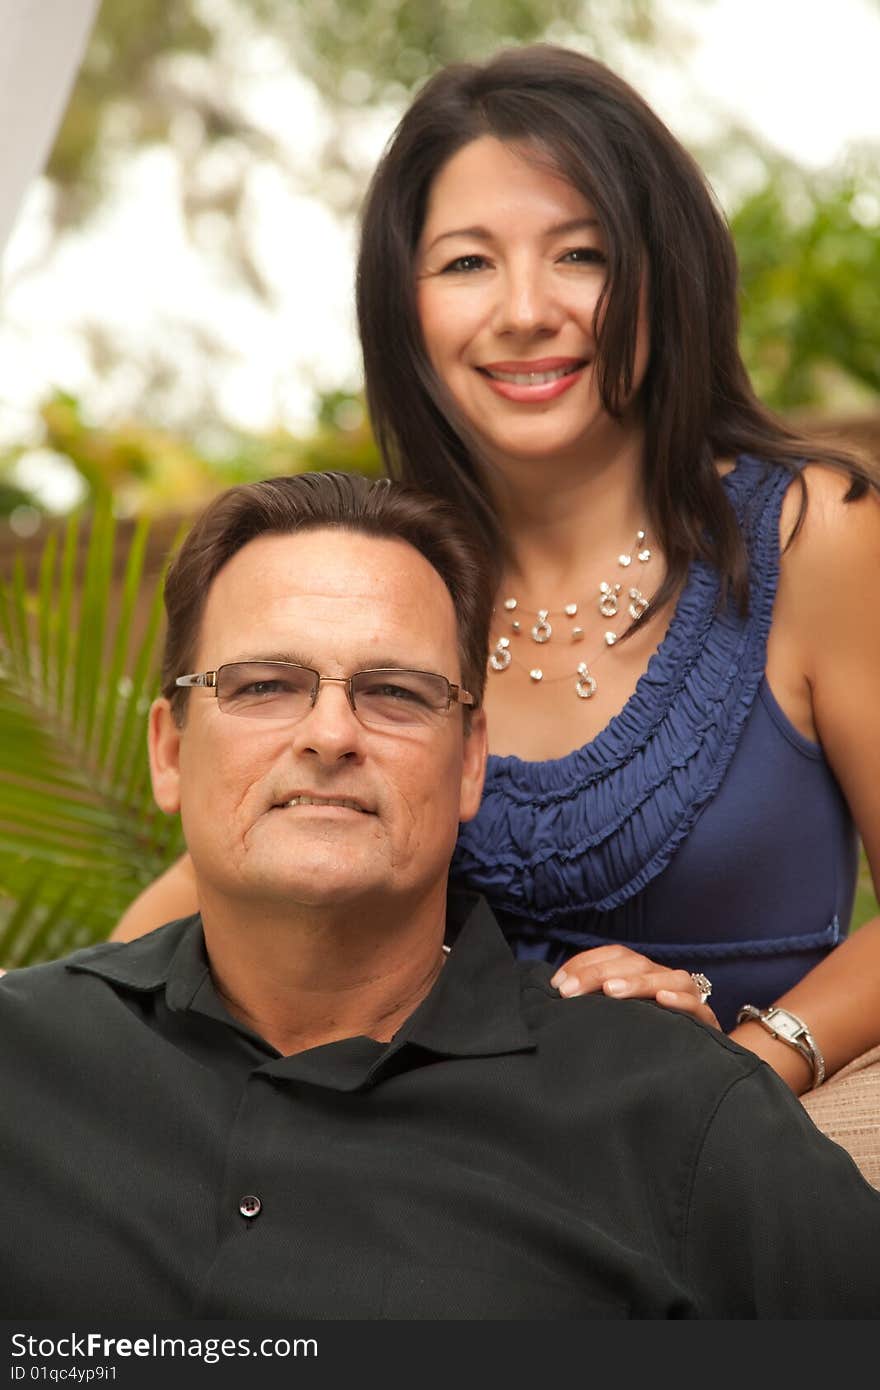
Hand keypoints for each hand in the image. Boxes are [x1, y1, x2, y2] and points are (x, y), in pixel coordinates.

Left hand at [550, 945, 720, 1029]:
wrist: (697, 1060)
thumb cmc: (649, 1032)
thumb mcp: (621, 1013)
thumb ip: (596, 1000)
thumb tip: (558, 994)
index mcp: (643, 972)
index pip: (614, 954)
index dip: (585, 963)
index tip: (558, 983)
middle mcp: (664, 977)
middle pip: (635, 963)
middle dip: (599, 974)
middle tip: (570, 992)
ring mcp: (687, 995)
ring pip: (666, 977)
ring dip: (637, 982)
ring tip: (611, 990)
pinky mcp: (705, 1019)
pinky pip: (696, 1004)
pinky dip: (680, 999)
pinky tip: (662, 1000)